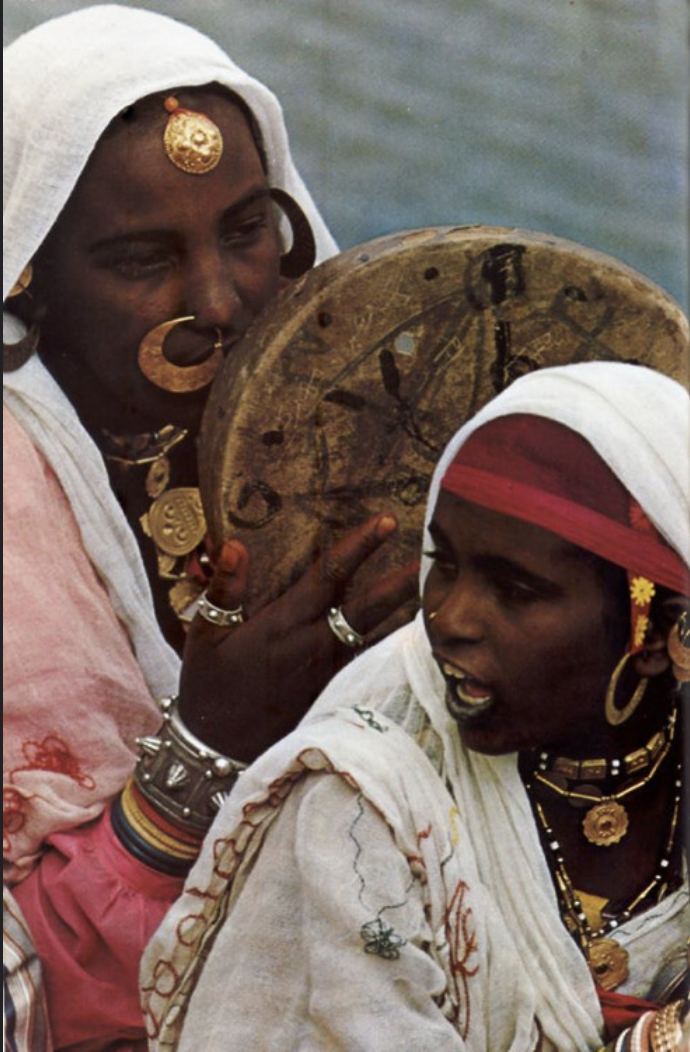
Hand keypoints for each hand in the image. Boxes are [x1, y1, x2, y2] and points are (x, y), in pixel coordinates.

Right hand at [178, 513, 417, 759]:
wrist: (217, 750)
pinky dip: (386, 643)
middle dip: (398, 580)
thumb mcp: (203, 636)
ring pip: (372, 635)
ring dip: (401, 612)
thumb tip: (236, 545)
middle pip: (366, 607)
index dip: (358, 547)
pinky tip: (406, 633)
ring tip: (429, 590)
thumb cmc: (209, 687)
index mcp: (281, 625)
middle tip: (429, 556)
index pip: (327, 577)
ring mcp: (326, 673)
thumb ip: (223, 589)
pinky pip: (365, 662)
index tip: (385, 522)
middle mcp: (312, 646)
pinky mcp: (330, 693)